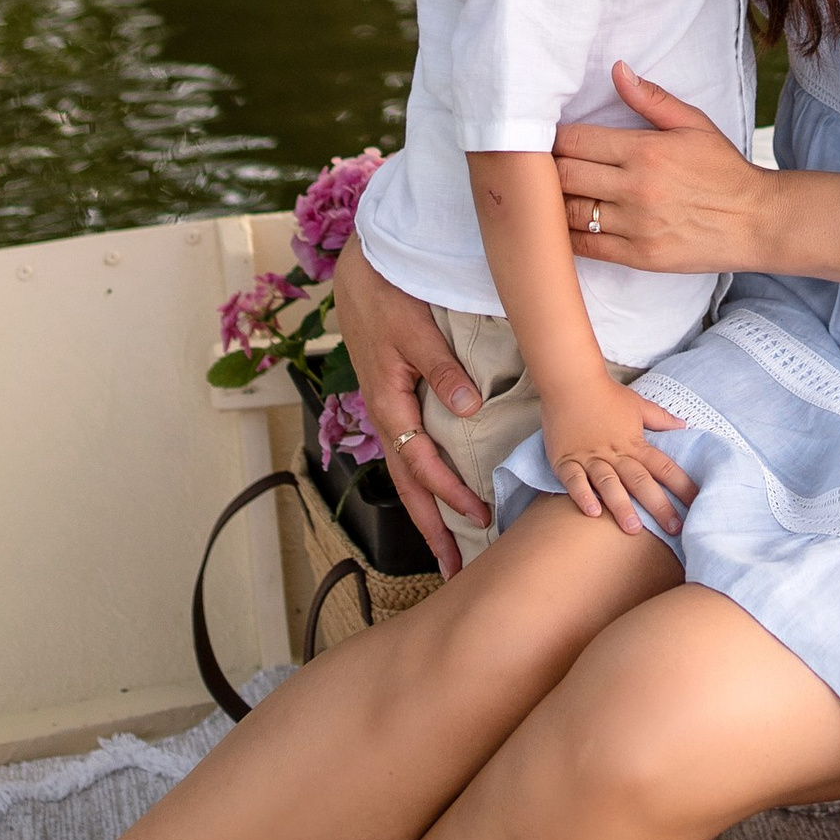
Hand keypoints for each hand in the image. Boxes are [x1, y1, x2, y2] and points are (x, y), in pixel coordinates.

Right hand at [330, 234, 490, 574]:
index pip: (422, 466)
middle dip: (431, 528)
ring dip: (428, 510)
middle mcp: (386, 416)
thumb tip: (468, 408)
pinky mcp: (394, 401)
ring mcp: (388, 411)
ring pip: (407, 473)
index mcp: (389, 405)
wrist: (360, 271)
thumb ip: (442, 369)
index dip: (450, 495)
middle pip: (408, 486)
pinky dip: (424, 480)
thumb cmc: (386, 297)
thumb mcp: (415, 330)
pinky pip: (409, 452)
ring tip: (449, 545)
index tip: (480, 517)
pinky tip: (440, 491)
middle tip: (454, 568)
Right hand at [540, 376, 698, 537]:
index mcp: (634, 443)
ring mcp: (590, 457)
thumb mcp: (638, 405)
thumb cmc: (605, 394)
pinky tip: (592, 512)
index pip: (663, 466)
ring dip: (621, 505)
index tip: (698, 502)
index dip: (682, 485)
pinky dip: (582, 495)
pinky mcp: (565, 459)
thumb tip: (683, 425)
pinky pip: (574, 480)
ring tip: (634, 529)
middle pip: (640, 481)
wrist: (570, 380)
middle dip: (658, 505)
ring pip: (608, 484)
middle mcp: (614, 453)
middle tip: (674, 529)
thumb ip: (660, 418)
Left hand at [555, 64, 776, 275]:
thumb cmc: (723, 170)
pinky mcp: (639, 256)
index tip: (547, 141)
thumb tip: (617, 69)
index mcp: (645, 150)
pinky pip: (586, 247)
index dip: (552, 139)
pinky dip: (566, 238)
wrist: (755, 220)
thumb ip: (652, 98)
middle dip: (546, 171)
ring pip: (569, 212)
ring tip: (550, 197)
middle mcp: (636, 187)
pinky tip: (563, 228)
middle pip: (562, 176)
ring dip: (553, 204)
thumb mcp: (694, 124)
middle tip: (541, 169)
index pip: (574, 141)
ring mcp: (636, 225)